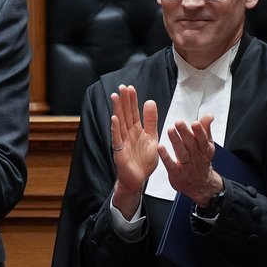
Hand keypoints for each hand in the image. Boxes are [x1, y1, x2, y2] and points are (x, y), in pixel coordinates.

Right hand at [109, 85, 159, 218]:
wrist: (139, 179)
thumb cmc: (143, 161)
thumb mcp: (152, 137)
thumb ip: (151, 121)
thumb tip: (150, 102)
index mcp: (136, 130)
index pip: (133, 112)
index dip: (132, 100)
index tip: (130, 88)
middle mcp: (128, 134)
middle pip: (126, 114)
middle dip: (124, 101)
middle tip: (122, 87)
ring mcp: (122, 142)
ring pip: (120, 123)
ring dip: (117, 110)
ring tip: (115, 97)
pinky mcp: (120, 152)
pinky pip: (117, 139)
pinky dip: (115, 129)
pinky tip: (114, 119)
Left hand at [160, 115, 223, 207]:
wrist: (200, 185)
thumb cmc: (201, 161)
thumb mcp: (206, 146)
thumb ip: (206, 130)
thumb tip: (209, 116)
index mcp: (204, 150)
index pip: (203, 140)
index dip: (200, 131)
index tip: (195, 123)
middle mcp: (196, 158)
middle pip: (191, 145)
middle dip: (185, 133)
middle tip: (179, 123)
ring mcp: (186, 167)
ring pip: (182, 153)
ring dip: (176, 141)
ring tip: (170, 130)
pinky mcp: (176, 174)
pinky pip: (171, 165)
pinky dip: (166, 156)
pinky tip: (160, 148)